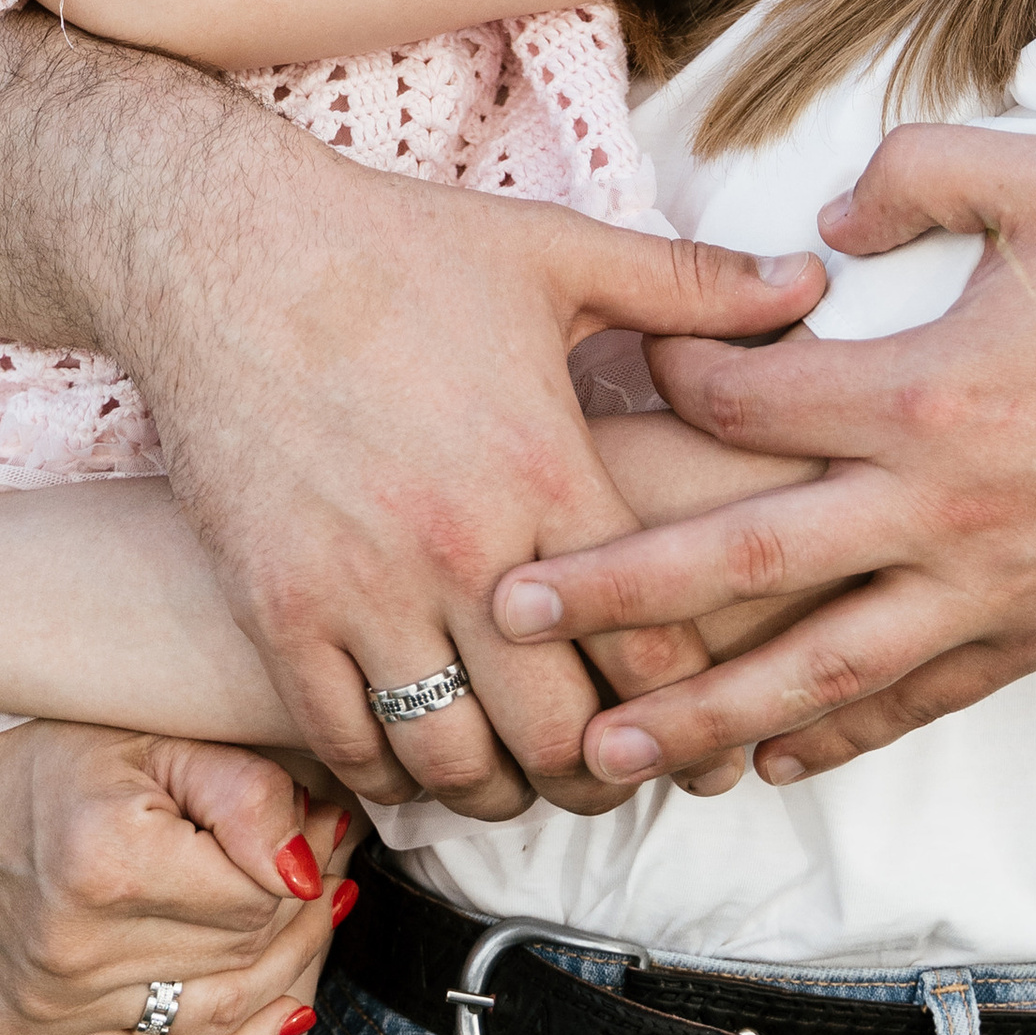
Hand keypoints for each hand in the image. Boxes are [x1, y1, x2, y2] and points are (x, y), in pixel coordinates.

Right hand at [0, 721, 348, 1034]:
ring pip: (216, 1013)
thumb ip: (245, 795)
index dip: (306, 860)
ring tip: (321, 917)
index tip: (328, 826)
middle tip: (337, 863)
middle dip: (303, 911)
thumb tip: (308, 870)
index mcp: (103, 863)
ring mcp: (48, 1003)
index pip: (254, 896)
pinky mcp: (36, 1033)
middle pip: (239, 955)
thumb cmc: (68, 751)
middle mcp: (70, 947)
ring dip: (286, 970)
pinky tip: (290, 1014)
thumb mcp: (161, 742)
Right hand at [116, 159, 823, 821]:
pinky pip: (348, 743)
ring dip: (504, 789)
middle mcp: (463, 548)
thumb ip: (692, 286)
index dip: (695, 707)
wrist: (224, 245)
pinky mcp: (279, 607)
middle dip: (606, 775)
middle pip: (563, 732)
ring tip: (527, 776)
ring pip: (457, 759)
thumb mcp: (557, 252)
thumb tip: (810, 281)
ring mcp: (363, 588)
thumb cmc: (398, 245)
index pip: (653, 643)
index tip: (713, 731)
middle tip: (621, 775)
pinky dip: (394, 778)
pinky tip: (421, 763)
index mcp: (548, 469)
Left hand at [487, 123, 1035, 784]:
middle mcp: (945, 512)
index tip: (593, 374)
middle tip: (508, 614)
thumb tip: (819, 211)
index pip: (748, 406)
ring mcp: (994, 589)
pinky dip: (836, 735)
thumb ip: (920, 169)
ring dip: (705, 715)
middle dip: (617, 595)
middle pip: (745, 568)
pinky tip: (768, 760)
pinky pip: (920, 700)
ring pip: (820, 672)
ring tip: (606, 754)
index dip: (660, 384)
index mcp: (930, 395)